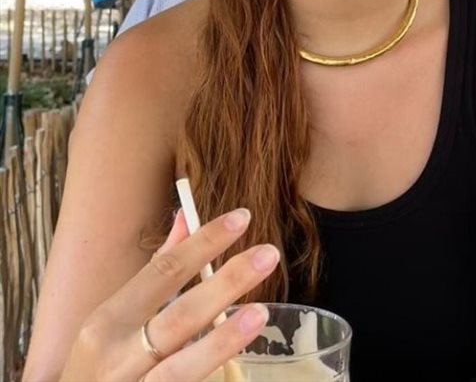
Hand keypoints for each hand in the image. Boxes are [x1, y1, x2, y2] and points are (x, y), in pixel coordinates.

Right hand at [60, 208, 278, 381]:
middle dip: (225, 283)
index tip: (243, 218)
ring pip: (180, 368)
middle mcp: (116, 357)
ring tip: (260, 313)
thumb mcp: (115, 317)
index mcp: (107, 320)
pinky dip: (212, 373)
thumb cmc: (99, 364)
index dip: (204, 243)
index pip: (164, 271)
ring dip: (222, 340)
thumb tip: (187, 217)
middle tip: (269, 254)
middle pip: (179, 316)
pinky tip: (238, 363)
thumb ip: (156, 270)